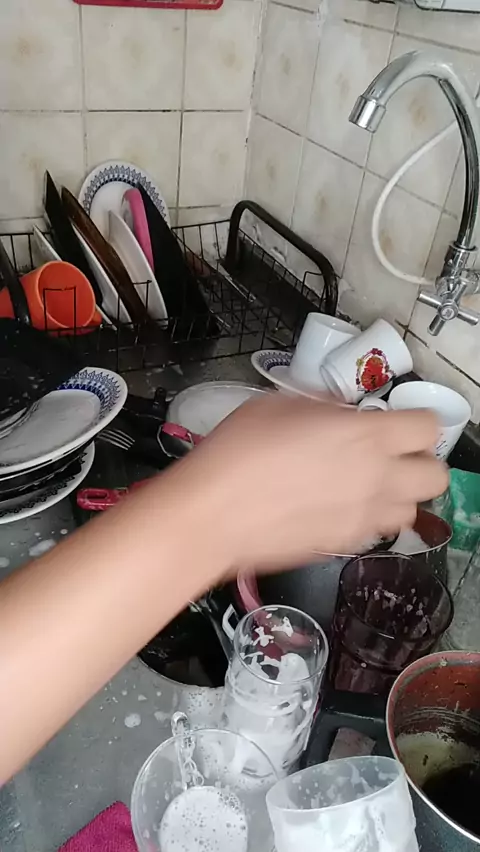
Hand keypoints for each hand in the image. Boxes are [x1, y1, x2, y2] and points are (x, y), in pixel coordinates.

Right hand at [175, 393, 447, 575]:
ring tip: (365, 485)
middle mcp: (377, 477)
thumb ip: (324, 407)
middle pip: (436, 476)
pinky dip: (369, 519)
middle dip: (420, 463)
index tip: (398, 421)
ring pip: (412, 510)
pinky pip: (377, 532)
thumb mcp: (279, 404)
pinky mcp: (346, 545)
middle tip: (389, 455)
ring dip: (397, 495)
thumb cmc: (238, 452)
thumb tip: (339, 414)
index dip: (417, 422)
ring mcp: (365, 517)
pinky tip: (337, 507)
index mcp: (367, 434)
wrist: (214, 514)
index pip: (428, 427)